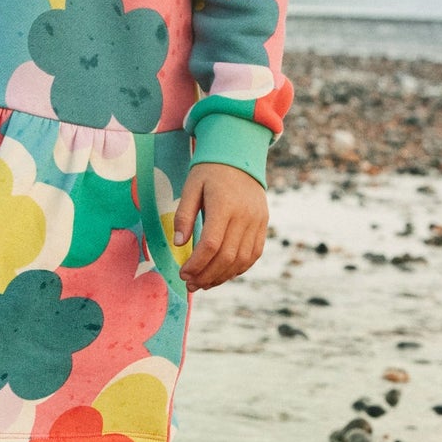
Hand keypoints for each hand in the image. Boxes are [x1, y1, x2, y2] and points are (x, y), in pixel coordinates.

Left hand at [173, 163, 267, 292]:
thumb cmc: (210, 172)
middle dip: (207, 275)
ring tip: (204, 283)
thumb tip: (178, 243)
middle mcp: (244, 216)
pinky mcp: (263, 225)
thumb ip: (184, 215)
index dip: (197, 264)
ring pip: (242, 259)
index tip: (183, 273)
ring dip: (222, 276)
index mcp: (224, 205)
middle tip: (190, 284)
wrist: (241, 156)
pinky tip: (223, 274)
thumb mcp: (191, 187)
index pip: (211, 244)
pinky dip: (239, 268)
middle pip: (227, 257)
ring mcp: (257, 221)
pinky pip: (254, 254)